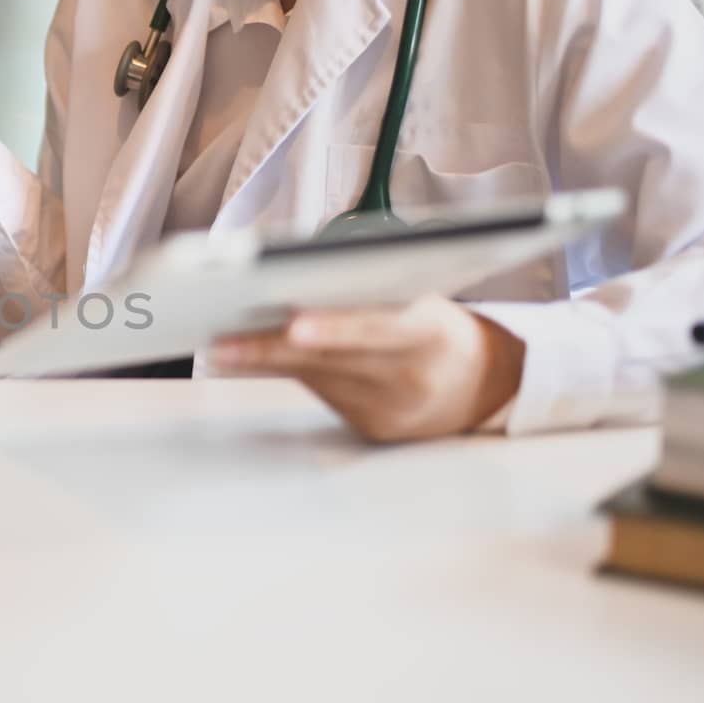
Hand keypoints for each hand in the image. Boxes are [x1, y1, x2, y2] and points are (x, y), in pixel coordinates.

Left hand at [211, 296, 525, 442]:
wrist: (484, 386)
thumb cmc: (441, 327)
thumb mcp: (427, 301)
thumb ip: (377, 293)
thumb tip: (302, 275)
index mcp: (432, 335)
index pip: (380, 330)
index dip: (337, 328)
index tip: (293, 324)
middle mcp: (411, 378)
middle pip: (332, 361)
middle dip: (272, 348)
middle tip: (224, 340)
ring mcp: (390, 409)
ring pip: (316, 379)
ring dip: (262, 361)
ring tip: (219, 344)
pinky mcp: (371, 427)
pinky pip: (320, 393)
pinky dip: (283, 372)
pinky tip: (246, 358)